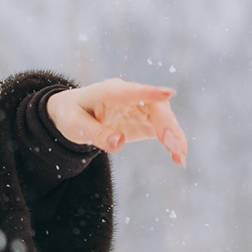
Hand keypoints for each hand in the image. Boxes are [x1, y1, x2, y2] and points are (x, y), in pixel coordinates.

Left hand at [45, 78, 188, 166]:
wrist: (74, 113)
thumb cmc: (72, 115)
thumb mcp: (74, 126)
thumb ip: (95, 133)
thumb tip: (118, 142)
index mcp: (108, 92)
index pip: (130, 91)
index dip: (149, 92)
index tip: (168, 93)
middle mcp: (130, 96)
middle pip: (155, 106)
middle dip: (166, 124)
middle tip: (172, 146)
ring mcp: (140, 107)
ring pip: (165, 118)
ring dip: (175, 137)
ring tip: (180, 157)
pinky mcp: (146, 120)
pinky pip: (164, 130)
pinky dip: (174, 143)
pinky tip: (179, 160)